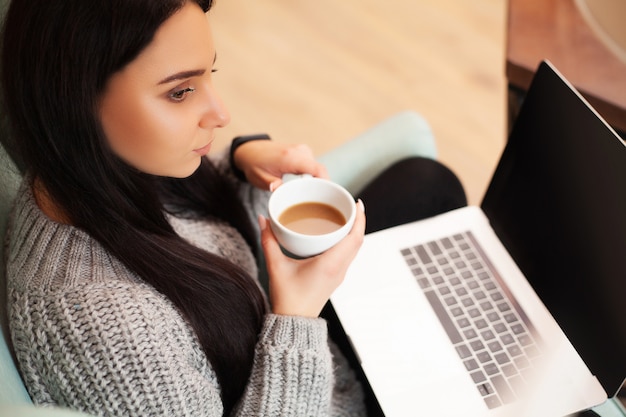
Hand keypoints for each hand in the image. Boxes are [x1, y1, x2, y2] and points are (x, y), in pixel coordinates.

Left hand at [233, 140, 328, 189]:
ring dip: (317, 182)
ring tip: (310, 198)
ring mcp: (303, 150)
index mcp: (290, 157)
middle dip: (322, 187)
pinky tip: (306, 188)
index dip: (327, 183)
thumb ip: (271, 185)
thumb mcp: (259, 178)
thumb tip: (280, 191)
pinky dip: (313, 177)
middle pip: (320, 171)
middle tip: (317, 205)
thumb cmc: (254, 164)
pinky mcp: (303, 152)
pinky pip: (314, 166)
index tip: (329, 198)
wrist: (250, 150)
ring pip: (318, 170)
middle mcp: (300, 151)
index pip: (318, 169)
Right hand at [259, 200, 365, 317]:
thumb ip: (269, 240)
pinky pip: (348, 255)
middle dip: (358, 220)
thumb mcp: (276, 266)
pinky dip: (347, 241)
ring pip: (355, 248)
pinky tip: (337, 234)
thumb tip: (264, 219)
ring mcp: (340, 274)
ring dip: (354, 231)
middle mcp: (340, 268)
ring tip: (345, 215)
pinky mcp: (336, 277)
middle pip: (358, 240)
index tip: (357, 203)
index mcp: (331, 264)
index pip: (354, 237)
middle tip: (350, 204)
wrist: (294, 321)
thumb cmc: (288, 298)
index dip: (360, 218)